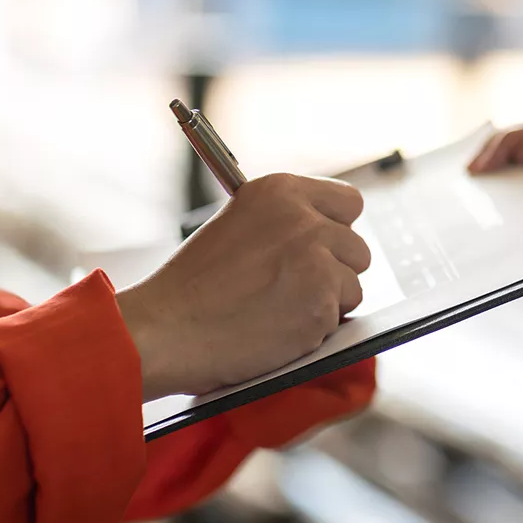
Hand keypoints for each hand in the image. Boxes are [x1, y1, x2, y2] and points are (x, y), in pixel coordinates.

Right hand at [116, 174, 370, 400]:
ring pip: (353, 286)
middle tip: (297, 288)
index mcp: (281, 191)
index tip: (325, 247)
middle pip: (357, 247)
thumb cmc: (192, 286)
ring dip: (326, 303)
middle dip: (335, 271)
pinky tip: (277, 329)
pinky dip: (315, 331)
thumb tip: (327, 236)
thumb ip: (283, 223)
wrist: (166, 328)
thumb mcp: (237, 225)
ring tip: (280, 310)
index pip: (347, 202)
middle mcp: (304, 220)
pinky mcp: (321, 304)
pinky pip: (339, 319)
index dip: (337, 229)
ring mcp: (317, 261)